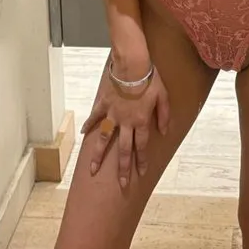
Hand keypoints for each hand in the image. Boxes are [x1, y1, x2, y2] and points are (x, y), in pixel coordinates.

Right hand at [81, 64, 169, 190]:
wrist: (132, 65)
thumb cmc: (150, 79)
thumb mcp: (163, 97)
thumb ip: (164, 115)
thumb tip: (164, 132)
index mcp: (141, 121)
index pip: (141, 146)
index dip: (141, 160)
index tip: (140, 173)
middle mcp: (126, 122)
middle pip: (123, 149)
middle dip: (123, 168)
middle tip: (121, 184)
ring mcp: (113, 114)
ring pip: (104, 139)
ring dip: (99, 155)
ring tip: (93, 169)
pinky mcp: (103, 104)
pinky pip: (95, 117)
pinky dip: (89, 125)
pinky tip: (84, 134)